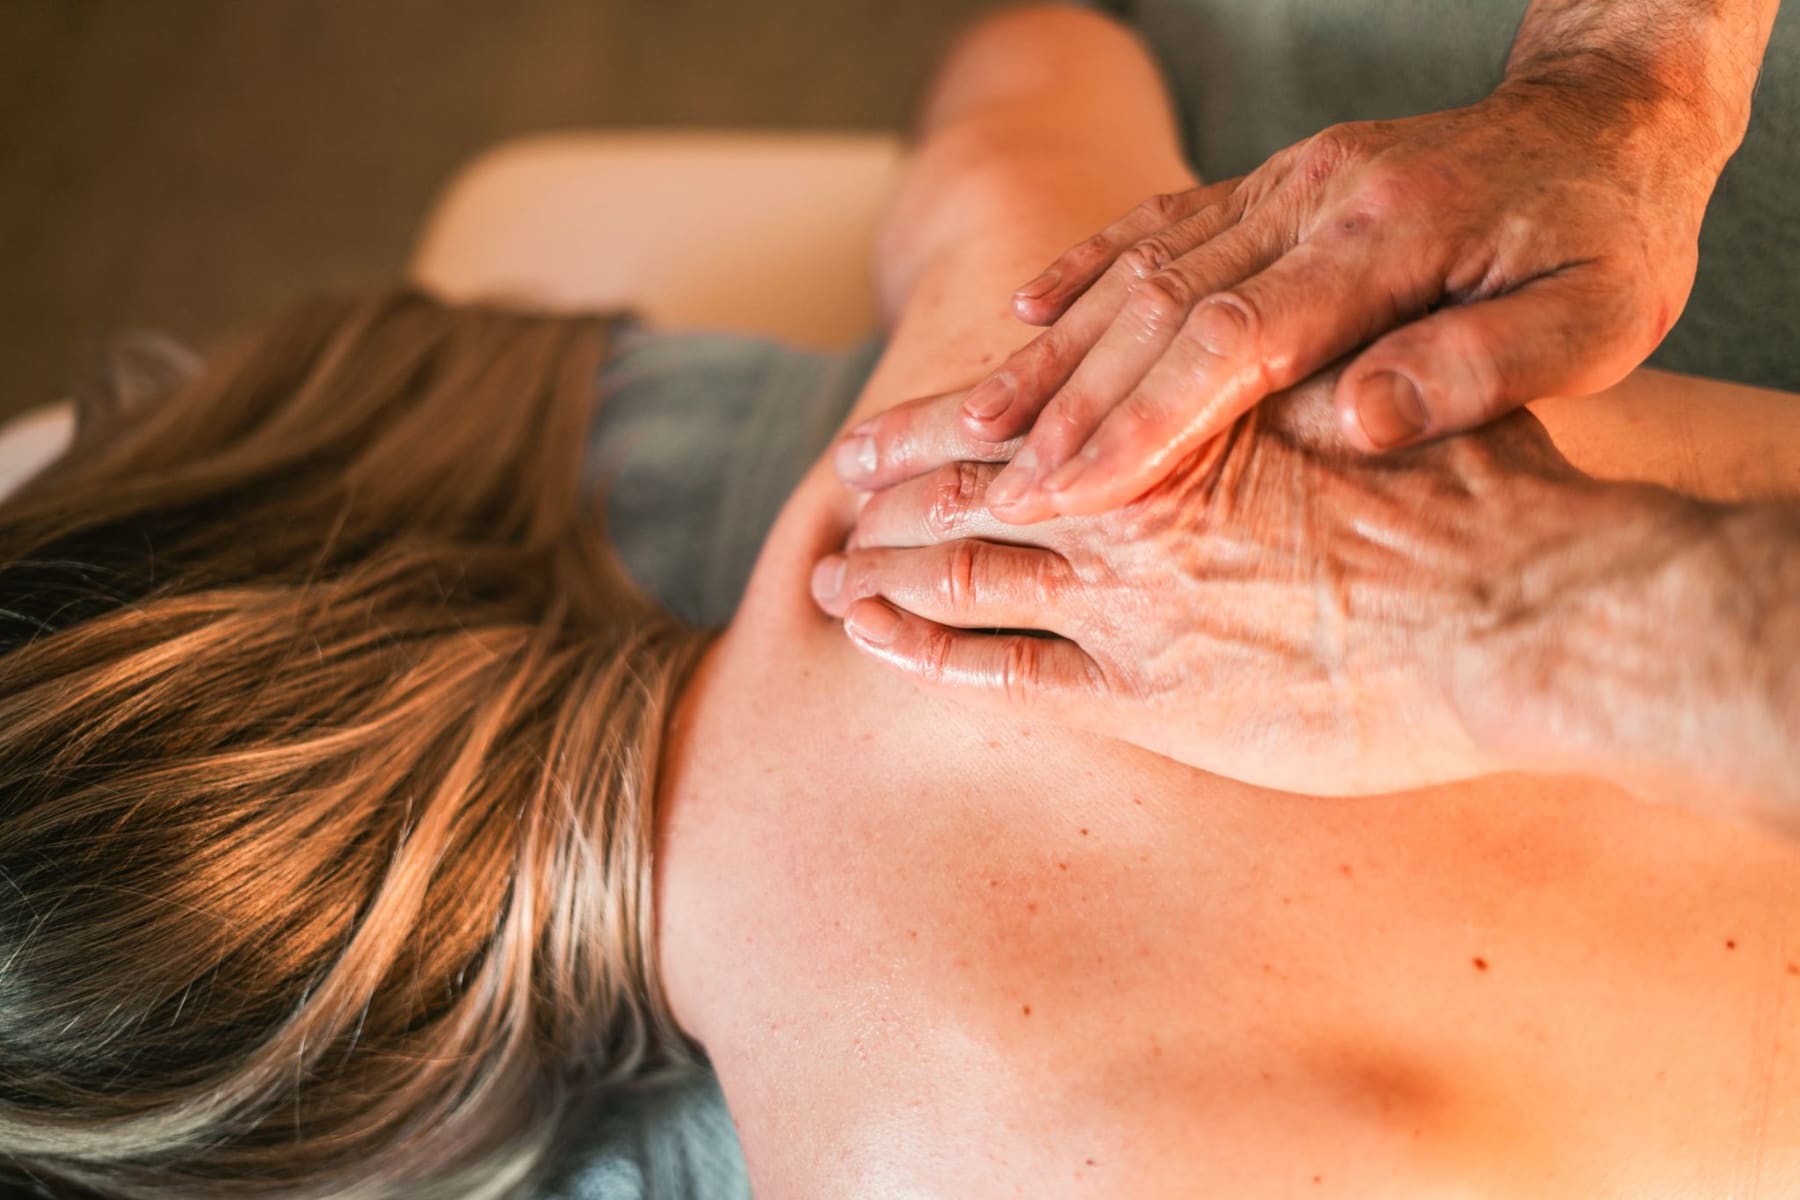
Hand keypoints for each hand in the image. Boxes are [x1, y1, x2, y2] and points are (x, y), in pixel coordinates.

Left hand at [814, 376, 1605, 795]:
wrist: (1521, 616)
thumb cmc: (1478, 501)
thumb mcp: (1384, 400)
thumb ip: (1312, 388)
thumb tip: (1300, 367)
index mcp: (1179, 428)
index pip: (1025, 414)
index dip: (948, 418)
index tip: (900, 424)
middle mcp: (1131, 509)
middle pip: (971, 489)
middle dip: (896, 483)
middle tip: (841, 479)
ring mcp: (1130, 609)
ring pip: (963, 579)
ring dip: (885, 572)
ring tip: (828, 572)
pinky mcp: (1152, 701)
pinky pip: (1005, 676)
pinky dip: (927, 653)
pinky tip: (872, 639)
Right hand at [850, 81, 1710, 523]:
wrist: (1613, 119)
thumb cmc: (1615, 239)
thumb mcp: (1597, 318)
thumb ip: (1479, 368)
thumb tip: (1355, 422)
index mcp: (1389, 239)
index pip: (1232, 339)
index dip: (1139, 419)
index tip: (1061, 490)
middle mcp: (1317, 198)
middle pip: (1160, 303)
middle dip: (1065, 400)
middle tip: (983, 478)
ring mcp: (1288, 181)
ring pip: (1142, 263)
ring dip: (1054, 347)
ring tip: (972, 419)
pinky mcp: (1278, 180)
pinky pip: (1162, 219)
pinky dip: (1086, 267)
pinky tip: (1025, 309)